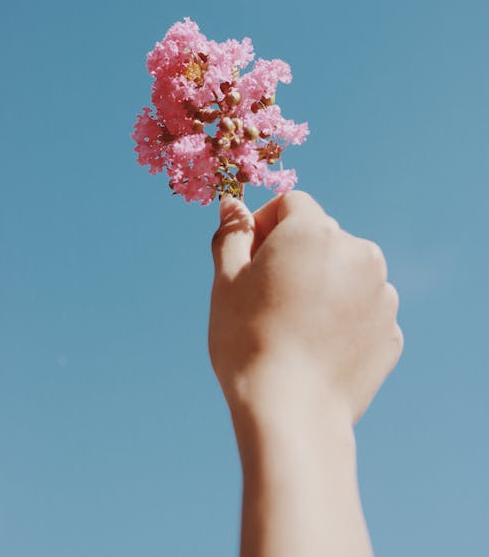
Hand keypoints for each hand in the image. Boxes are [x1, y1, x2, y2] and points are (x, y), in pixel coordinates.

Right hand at [209, 190, 402, 424]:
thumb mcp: (226, 280)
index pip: (292, 204)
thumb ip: (233, 234)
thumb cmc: (248, 340)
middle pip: (322, 236)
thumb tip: (232, 203)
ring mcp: (382, 293)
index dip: (266, 225)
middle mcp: (359, 252)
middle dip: (294, 254)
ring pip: (346, 271)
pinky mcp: (391, 330)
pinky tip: (317, 346)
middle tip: (266, 294)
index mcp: (316, 232)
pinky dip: (342, 317)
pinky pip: (362, 308)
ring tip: (294, 324)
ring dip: (322, 283)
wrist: (291, 413)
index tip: (249, 258)